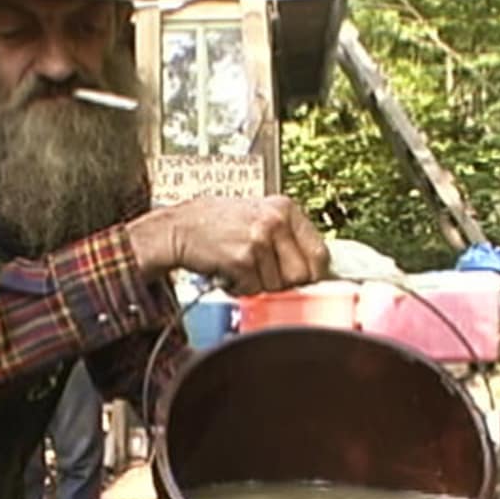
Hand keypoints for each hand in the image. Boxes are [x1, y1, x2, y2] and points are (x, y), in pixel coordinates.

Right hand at [126, 196, 329, 294]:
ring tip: (241, 267)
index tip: (306, 284)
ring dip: (257, 285)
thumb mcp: (259, 219)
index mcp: (286, 209)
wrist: (178, 228)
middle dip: (283, 284)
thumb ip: (287, 240)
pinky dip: (240, 287)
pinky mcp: (242, 258)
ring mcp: (259, 238)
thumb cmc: (217, 226)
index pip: (320, 254)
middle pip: (302, 275)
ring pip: (277, 286)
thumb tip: (316, 274)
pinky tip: (228, 270)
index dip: (314, 276)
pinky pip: (254, 289)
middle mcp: (276, 220)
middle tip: (262, 274)